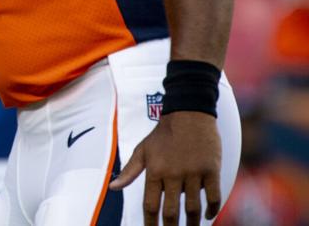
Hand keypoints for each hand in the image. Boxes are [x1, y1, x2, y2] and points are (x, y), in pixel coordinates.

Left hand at [109, 111, 221, 225]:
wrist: (188, 112)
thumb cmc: (163, 133)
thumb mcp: (142, 150)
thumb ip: (129, 171)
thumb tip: (112, 188)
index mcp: (154, 170)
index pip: (150, 205)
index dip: (150, 223)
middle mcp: (173, 174)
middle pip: (171, 211)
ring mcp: (193, 172)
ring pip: (193, 207)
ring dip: (192, 223)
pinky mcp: (211, 169)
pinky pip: (214, 196)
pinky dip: (212, 209)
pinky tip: (208, 216)